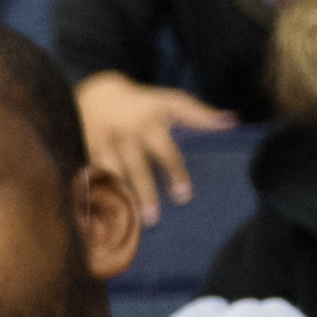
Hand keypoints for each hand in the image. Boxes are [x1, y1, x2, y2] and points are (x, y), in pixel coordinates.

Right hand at [76, 70, 233, 218]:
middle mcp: (124, 135)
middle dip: (144, 194)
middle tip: (153, 220)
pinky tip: (100, 216)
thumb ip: (199, 115)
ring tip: (127, 223)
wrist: (97, 94)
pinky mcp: (84, 154)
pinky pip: (90, 178)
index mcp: (148, 123)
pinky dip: (95, 197)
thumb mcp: (171, 102)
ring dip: (120, 199)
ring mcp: (102, 145)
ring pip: (111, 177)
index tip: (183, 197)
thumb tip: (232, 122)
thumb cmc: (142, 103)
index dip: (175, 175)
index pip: (166, 153)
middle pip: (136, 169)